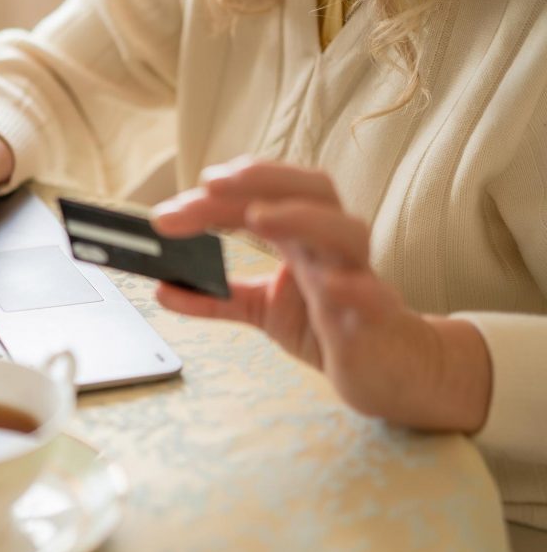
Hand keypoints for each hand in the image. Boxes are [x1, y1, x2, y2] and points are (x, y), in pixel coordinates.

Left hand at [151, 158, 490, 432]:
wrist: (388, 371)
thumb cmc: (329, 327)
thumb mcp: (262, 310)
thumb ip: (216, 297)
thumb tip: (161, 288)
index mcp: (303, 237)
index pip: (263, 197)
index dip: (220, 196)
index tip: (173, 207)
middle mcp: (331, 248)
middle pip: (311, 192)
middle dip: (261, 180)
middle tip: (208, 185)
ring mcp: (359, 278)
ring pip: (346, 232)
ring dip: (302, 218)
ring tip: (257, 218)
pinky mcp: (379, 320)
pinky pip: (374, 295)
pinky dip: (353, 284)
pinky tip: (326, 285)